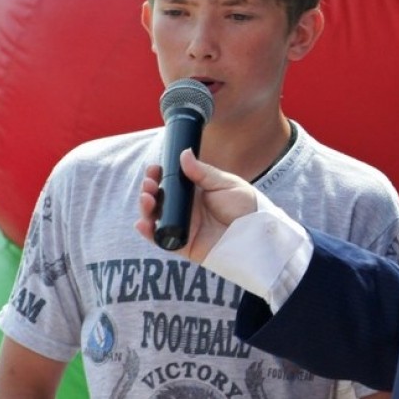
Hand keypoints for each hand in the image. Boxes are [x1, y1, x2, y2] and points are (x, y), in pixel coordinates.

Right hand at [135, 149, 257, 263]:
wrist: (256, 232)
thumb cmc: (245, 206)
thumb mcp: (225, 183)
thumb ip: (203, 172)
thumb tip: (184, 154)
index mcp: (195, 192)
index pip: (170, 183)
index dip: (158, 176)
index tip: (154, 168)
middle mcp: (186, 209)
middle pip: (159, 199)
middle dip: (149, 190)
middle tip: (149, 183)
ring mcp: (183, 226)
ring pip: (156, 218)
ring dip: (146, 208)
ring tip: (147, 199)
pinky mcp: (183, 244)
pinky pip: (161, 239)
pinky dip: (149, 233)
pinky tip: (142, 224)